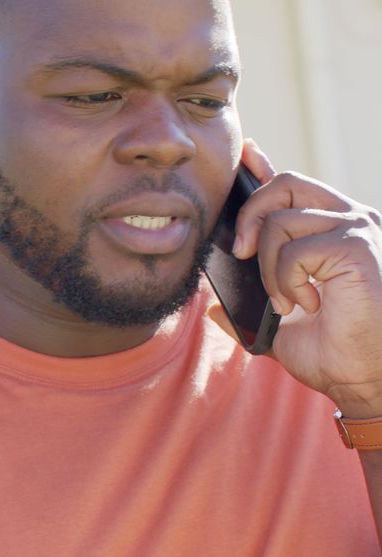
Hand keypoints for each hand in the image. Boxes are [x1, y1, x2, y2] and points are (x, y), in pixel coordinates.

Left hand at [220, 140, 381, 417]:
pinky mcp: (357, 244)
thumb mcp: (280, 330)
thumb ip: (249, 312)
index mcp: (333, 234)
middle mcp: (351, 222)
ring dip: (269, 268)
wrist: (368, 381)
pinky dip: (286, 280)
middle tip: (242, 254)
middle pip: (286, 183)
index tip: (246, 152)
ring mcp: (358, 229)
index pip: (295, 188)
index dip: (265, 168)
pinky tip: (307, 304)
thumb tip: (214, 309)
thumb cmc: (337, 356)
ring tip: (288, 302)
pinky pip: (294, 248)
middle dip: (250, 213)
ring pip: (281, 221)